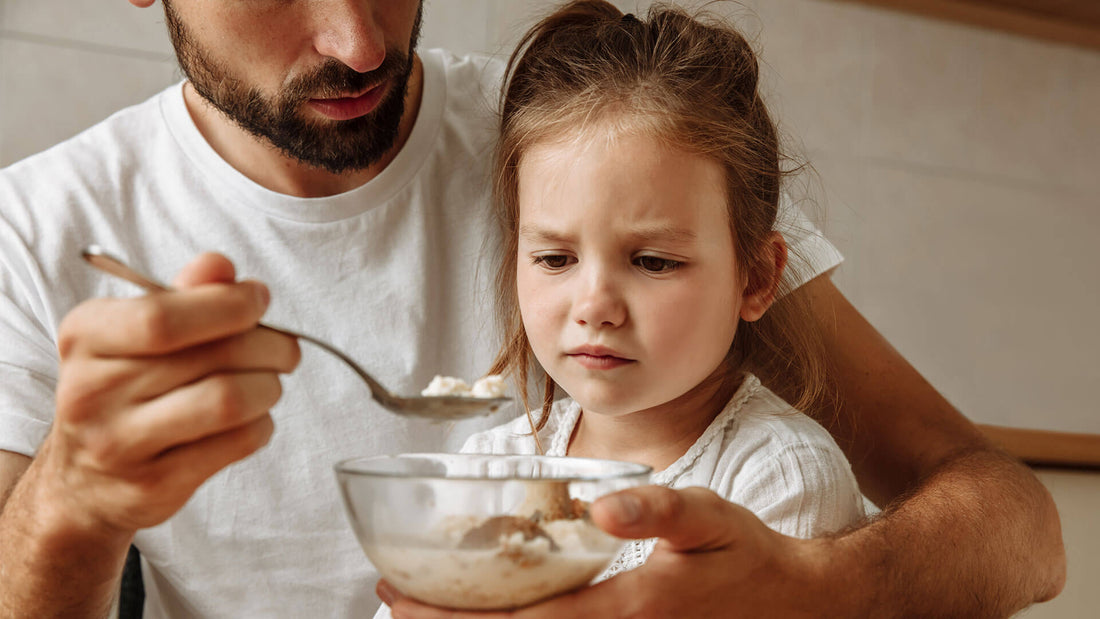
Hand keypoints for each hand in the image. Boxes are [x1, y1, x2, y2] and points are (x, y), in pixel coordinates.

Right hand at [36, 253, 299, 534]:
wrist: (83, 482)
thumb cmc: (123, 391)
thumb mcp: (134, 332)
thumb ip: (182, 294)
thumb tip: (220, 266)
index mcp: (86, 337)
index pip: (164, 317)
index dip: (228, 304)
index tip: (259, 299)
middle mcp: (93, 391)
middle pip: (212, 357)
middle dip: (269, 345)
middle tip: (284, 347)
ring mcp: (121, 444)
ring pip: (230, 400)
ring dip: (269, 386)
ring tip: (268, 382)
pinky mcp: (155, 485)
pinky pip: (237, 442)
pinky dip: (262, 424)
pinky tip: (253, 418)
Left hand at [379, 486, 837, 618]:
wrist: (792, 606)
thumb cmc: (748, 560)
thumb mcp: (711, 521)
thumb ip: (660, 510)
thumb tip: (602, 506)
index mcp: (626, 612)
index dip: (453, 617)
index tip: (400, 595)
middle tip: (391, 600)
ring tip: (419, 610)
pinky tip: (489, 616)